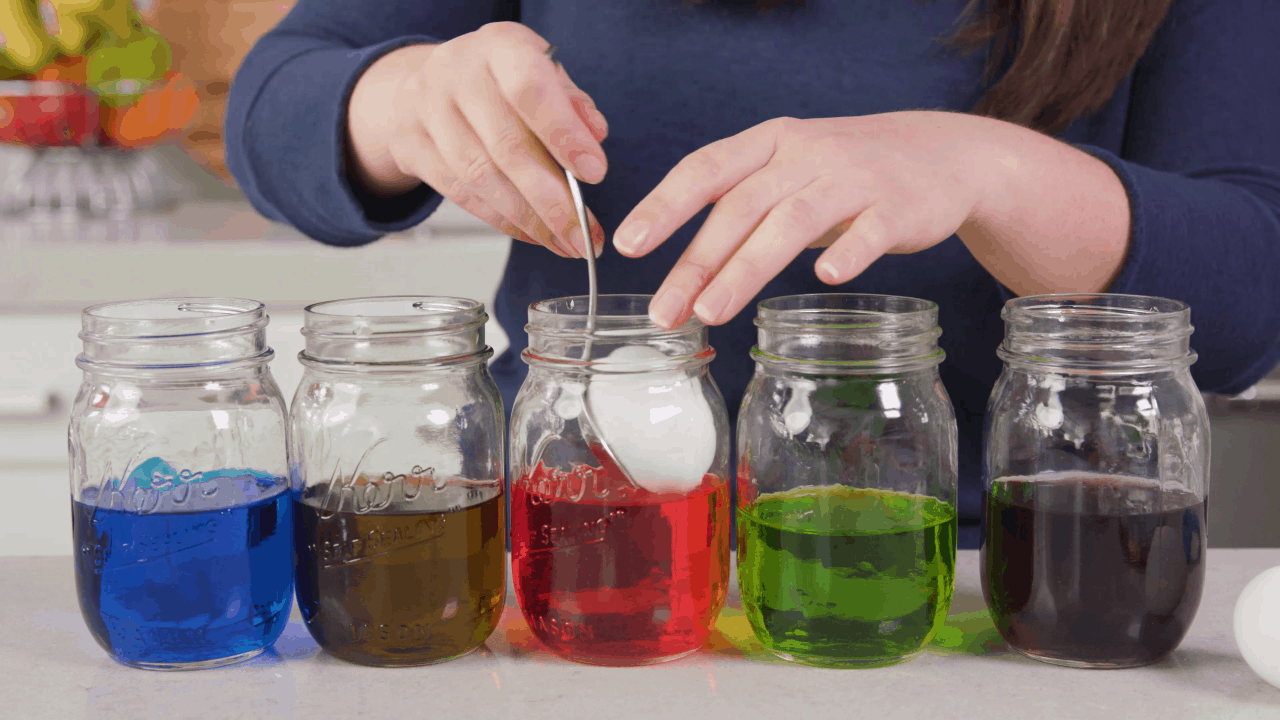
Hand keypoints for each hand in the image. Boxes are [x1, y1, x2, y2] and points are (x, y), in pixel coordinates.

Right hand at [346, 23, 607, 257]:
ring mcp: (428, 112)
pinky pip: (462, 195)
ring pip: (481, 179)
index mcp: (499, 47)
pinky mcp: (413, 147)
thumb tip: (595, 137)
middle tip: (583, 233)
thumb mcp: (542, 71)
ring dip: (529, 221)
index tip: (594, 173)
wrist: (430, 81)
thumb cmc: (499, 79)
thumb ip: (573, 103)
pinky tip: (533, 234)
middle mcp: (458, 75)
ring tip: (564, 243)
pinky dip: (503, 222)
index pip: (530, 90)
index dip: (564, 135)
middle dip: (552, 201)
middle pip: (506, 147)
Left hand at [614, 112, 999, 326]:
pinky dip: (848, 251)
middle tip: (664, 312)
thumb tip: (683, 278)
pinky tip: (826, 278)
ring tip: (711, 311)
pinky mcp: (899, 206)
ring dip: (747, 267)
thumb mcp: (787, 177)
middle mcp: (806, 154)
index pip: (705, 169)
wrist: (942, 156)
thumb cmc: (845, 176)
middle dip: (696, 262)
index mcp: (770, 143)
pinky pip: (870, 229)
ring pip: (792, 221)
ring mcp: (854, 178)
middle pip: (741, 206)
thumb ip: (739, 214)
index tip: (628, 243)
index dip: (664, 205)